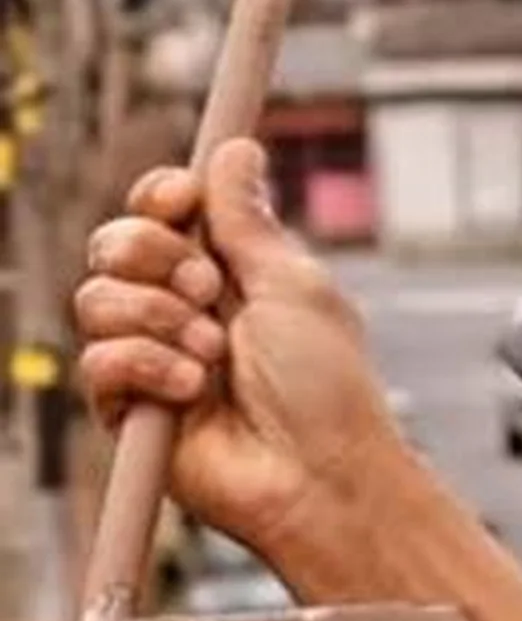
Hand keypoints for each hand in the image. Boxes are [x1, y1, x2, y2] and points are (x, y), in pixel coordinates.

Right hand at [72, 143, 412, 575]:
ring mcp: (149, 355)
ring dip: (159, 317)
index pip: (162, 209)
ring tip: (212, 353)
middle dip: (156, 257)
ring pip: (95, 297)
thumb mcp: (294, 284)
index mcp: (227, 269)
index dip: (160, 195)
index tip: (180, 198)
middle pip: (114, 243)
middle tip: (210, 290)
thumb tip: (235, 149)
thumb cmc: (326, 383)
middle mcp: (181, 305)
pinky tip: (190, 389)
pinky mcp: (125, 407)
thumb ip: (249, 222)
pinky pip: (96, 359)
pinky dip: (147, 366)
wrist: (316, 471)